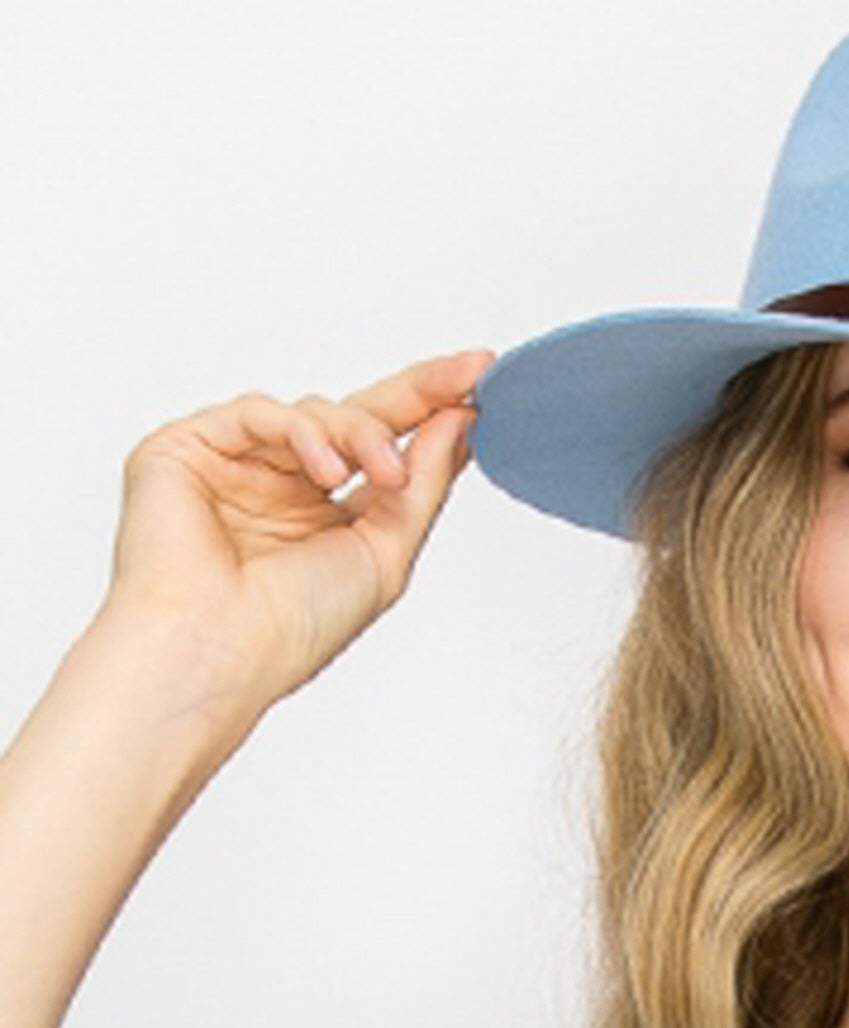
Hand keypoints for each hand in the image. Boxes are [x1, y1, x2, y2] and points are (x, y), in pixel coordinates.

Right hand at [107, 348, 493, 713]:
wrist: (219, 652)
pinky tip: (326, 470)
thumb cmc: (293, 626)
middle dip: (419, 392)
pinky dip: (302, 432)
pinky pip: (259, 414)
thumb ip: (423, 484)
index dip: (433, 415)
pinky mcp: (187, 447)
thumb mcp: (387, 553)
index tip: (482, 384)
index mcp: (327, 514)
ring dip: (364, 434)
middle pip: (358, 415)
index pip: (386, 450)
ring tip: (387, 474)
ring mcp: (237, 464)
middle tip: (467, 375)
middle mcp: (283, 484)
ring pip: (317, 412)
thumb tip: (458, 422)